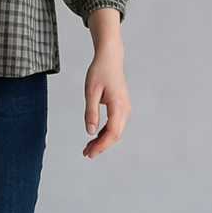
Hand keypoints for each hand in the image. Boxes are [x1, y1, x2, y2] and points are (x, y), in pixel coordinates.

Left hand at [83, 7, 131, 157]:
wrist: (110, 59)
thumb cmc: (100, 72)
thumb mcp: (91, 92)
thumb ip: (91, 112)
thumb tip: (90, 131)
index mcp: (118, 106)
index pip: (112, 132)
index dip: (101, 145)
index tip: (90, 153)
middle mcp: (125, 109)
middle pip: (115, 135)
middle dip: (101, 146)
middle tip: (87, 153)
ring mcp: (125, 108)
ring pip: (116, 131)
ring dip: (103, 140)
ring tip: (89, 147)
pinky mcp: (122, 107)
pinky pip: (115, 124)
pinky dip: (106, 132)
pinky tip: (96, 135)